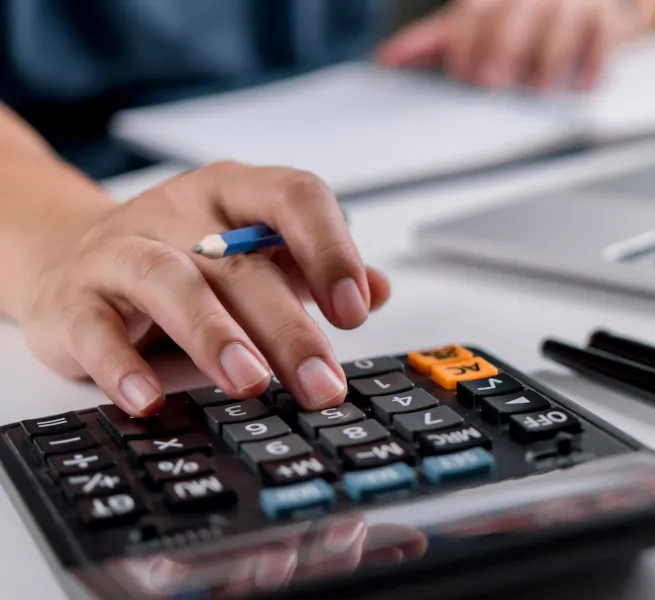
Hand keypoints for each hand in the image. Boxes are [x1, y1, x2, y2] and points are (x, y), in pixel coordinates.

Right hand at [18, 161, 388, 415]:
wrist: (68, 256)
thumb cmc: (182, 258)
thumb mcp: (254, 255)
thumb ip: (314, 271)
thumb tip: (379, 291)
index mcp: (235, 193)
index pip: (294, 196)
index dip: (330, 248)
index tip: (355, 308)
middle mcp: (179, 212)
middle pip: (242, 263)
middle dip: (288, 328)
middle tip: (321, 382)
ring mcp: (121, 251)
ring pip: (170, 283)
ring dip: (214, 335)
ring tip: (251, 382)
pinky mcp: (73, 299)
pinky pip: (96, 330)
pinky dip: (122, 366)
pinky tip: (150, 398)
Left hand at [376, 0, 654, 91]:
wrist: (587, 3)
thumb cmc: (524, 17)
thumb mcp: (479, 21)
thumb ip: (436, 40)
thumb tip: (389, 60)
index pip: (475, 9)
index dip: (465, 41)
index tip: (462, 73)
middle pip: (513, 13)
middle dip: (502, 47)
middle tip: (493, 82)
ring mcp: (571, 1)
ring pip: (559, 23)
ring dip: (547, 59)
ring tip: (537, 88)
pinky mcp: (605, 18)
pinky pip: (602, 36)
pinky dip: (592, 63)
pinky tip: (580, 85)